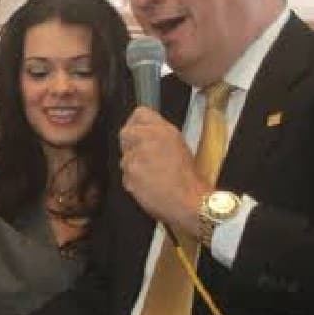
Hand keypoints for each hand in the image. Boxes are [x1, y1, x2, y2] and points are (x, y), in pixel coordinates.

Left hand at [119, 107, 208, 233]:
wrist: (189, 201)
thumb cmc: (189, 177)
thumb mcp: (179, 145)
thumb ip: (159, 133)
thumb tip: (144, 129)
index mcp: (162, 130)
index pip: (140, 113)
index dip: (138, 123)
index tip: (140, 130)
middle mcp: (146, 140)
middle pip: (126, 133)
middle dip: (131, 143)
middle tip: (143, 155)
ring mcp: (135, 158)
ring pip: (124, 156)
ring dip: (133, 164)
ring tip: (151, 174)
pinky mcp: (129, 176)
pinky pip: (125, 175)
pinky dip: (133, 179)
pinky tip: (148, 184)